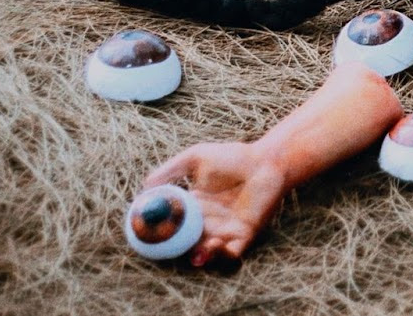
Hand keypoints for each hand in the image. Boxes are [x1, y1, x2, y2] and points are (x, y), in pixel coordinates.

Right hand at [139, 140, 289, 267]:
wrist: (267, 160)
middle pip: (185, 243)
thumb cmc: (233, 156)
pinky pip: (230, 253)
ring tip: (196, 251)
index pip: (172, 227)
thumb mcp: (196, 158)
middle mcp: (206, 223)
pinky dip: (220, 254)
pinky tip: (214, 243)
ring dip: (199, 256)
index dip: (159, 235)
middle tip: (168, 250)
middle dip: (176, 251)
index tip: (144, 237)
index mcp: (193, 207)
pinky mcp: (244, 234)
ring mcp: (224, 230)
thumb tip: (144, 187)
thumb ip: (170, 170)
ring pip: (206, 252)